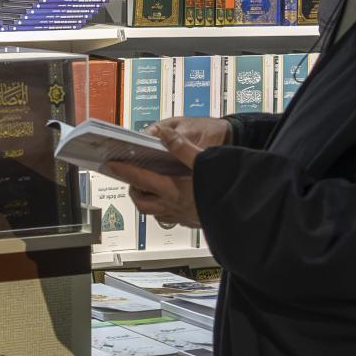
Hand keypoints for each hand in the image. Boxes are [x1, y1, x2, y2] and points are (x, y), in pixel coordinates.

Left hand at [106, 118, 221, 227]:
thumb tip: (163, 134)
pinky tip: (169, 201)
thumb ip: (182, 147)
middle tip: (131, 178)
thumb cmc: (224, 186)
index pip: (141, 179)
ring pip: (153, 212)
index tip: (111, 164)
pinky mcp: (191, 222)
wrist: (243, 212)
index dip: (124, 170)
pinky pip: (168, 218)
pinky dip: (162, 209)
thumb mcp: (204, 161)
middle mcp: (173, 206)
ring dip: (146, 201)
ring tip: (146, 189)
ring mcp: (181, 216)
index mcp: (173, 189)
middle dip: (133, 190)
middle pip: (142, 202)